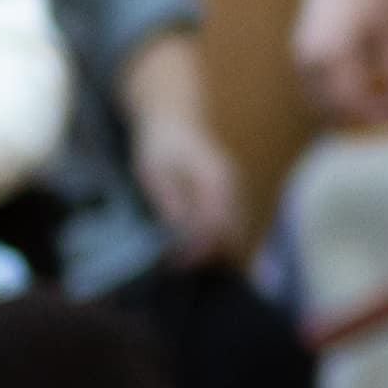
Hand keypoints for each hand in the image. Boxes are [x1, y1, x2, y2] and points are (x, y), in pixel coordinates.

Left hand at [122, 34, 256, 267]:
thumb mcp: (154, 172)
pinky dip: (217, 240)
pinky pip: (231, 224)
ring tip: (183, 261)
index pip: (215, 224)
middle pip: (231, 232)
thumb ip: (168, 200)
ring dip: (214, 249)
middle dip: (209, 254)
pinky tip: (194, 249)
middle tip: (179, 267)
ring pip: (234, 230)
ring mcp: (233, 189)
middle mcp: (230, 186)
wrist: (173, 120)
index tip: (177, 263)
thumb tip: (178, 230)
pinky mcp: (229, 194)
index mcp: (213, 180)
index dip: (199, 248)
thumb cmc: (160, 146)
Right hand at [293, 0, 387, 130]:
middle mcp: (308, 59)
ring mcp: (300, 56)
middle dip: (369, 117)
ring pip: (323, 103)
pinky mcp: (302, 51)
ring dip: (354, 109)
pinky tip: (371, 82)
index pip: (353, 104)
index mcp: (331, 54)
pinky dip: (342, 95)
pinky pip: (319, 89)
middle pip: (335, 111)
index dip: (382, 115)